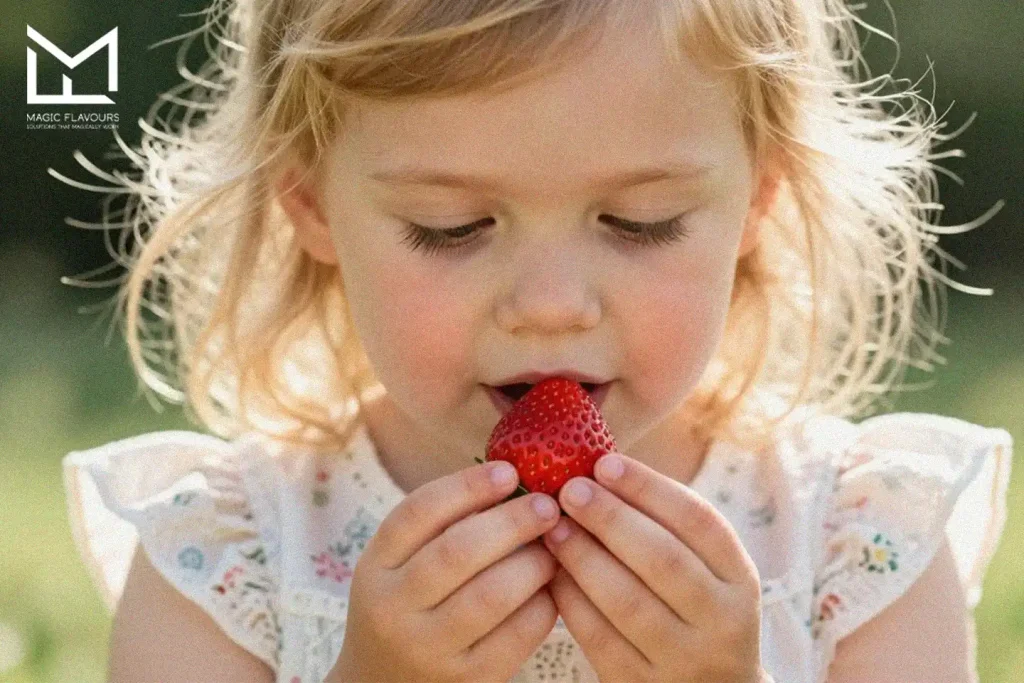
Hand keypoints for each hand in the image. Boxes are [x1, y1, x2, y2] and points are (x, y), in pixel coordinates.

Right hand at [328, 460, 562, 682]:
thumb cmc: (407, 609)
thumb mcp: (399, 567)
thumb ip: (441, 528)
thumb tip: (512, 480)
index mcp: (375, 567)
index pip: (418, 513)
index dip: (468, 486)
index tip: (509, 471)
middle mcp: (393, 608)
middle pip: (458, 551)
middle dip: (512, 521)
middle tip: (547, 506)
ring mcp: (428, 649)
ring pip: (491, 595)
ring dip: (533, 563)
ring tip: (553, 548)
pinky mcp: (467, 681)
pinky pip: (516, 635)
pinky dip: (542, 605)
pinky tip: (549, 590)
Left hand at [541, 453, 766, 682]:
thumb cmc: (694, 609)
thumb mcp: (705, 570)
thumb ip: (665, 526)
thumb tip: (600, 469)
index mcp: (739, 579)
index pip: (699, 522)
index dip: (649, 488)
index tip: (605, 463)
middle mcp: (720, 621)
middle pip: (664, 560)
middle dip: (611, 518)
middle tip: (570, 490)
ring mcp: (683, 660)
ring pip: (627, 602)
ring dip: (583, 557)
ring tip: (554, 528)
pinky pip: (599, 639)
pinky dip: (571, 601)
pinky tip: (553, 573)